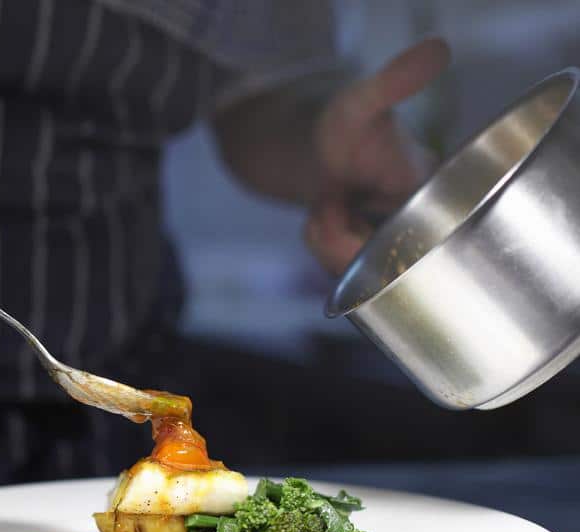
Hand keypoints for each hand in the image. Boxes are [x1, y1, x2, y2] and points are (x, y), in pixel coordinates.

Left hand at [305, 38, 450, 273]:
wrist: (301, 142)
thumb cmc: (335, 121)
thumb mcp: (359, 104)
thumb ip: (393, 83)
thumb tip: (438, 49)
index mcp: (435, 187)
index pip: (419, 241)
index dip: (373, 237)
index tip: (343, 206)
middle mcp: (424, 216)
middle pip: (386, 266)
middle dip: (342, 241)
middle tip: (328, 203)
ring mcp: (398, 236)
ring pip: (362, 274)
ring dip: (328, 241)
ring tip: (327, 204)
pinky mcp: (375, 250)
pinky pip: (348, 273)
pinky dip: (325, 246)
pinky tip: (326, 217)